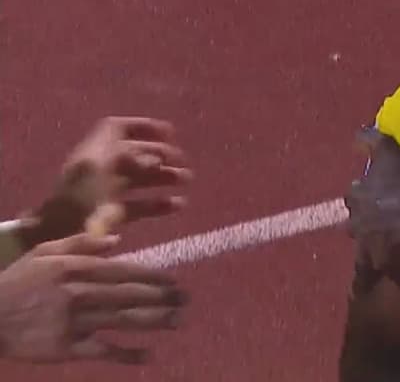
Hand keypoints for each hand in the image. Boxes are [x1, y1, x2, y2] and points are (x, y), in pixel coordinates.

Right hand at [0, 233, 186, 363]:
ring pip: (123, 320)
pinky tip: (148, 355)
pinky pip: (103, 351)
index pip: (124, 271)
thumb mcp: (44, 252)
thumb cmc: (18, 282)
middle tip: (186, 299)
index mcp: (75, 269)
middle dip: (162, 297)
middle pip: (130, 295)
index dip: (153, 276)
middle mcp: (79, 293)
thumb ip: (81, 242)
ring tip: (178, 320)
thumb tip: (116, 239)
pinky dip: (127, 354)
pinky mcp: (66, 348)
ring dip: (155, 321)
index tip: (174, 280)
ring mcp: (74, 322)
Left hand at [20, 117, 190, 246]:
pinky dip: (160, 204)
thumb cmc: (75, 196)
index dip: (144, 126)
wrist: (54, 234)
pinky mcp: (112, 216)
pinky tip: (179, 205)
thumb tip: (155, 158)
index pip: (119, 129)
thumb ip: (127, 156)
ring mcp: (108, 193)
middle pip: (136, 154)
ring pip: (142, 179)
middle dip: (162, 154)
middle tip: (182, 160)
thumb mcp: (95, 165)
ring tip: (186, 179)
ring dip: (165, 176)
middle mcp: (102, 169)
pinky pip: (141, 206)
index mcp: (95, 152)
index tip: (170, 132)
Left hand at [344, 128, 399, 272]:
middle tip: (382, 215)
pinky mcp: (384, 262)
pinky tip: (398, 257)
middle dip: (364, 219)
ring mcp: (369, 245)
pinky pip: (382, 264)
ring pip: (365, 246)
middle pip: (354, 223)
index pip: (353, 194)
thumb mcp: (389, 151)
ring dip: (374, 242)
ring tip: (389, 239)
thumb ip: (370, 139)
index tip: (376, 191)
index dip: (364, 193)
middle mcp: (357, 223)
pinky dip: (388, 260)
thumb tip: (356, 134)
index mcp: (356, 197)